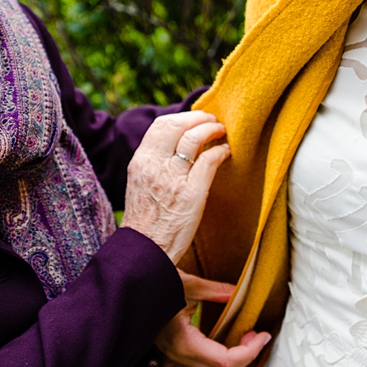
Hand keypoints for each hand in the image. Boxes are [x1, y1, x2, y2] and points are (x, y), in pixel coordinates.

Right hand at [121, 112, 229, 263]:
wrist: (145, 250)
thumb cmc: (145, 220)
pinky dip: (221, 152)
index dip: (182, 117)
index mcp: (141, 161)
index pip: (161, 125)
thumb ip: (155, 163)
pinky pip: (209, 161)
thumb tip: (176, 146)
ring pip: (194, 138)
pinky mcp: (191, 193)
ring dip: (212, 130)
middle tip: (213, 121)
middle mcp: (154, 165)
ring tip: (222, 132)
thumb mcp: (141, 184)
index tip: (195, 119)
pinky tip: (226, 153)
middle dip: (199, 118)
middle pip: (177, 125)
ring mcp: (173, 178)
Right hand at [157, 271, 271, 366]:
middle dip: (243, 359)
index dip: (248, 353)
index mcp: (183, 341)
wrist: (128, 287)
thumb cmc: (154, 283)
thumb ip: (214, 290)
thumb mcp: (186, 284)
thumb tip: (236, 293)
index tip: (262, 336)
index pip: (224, 362)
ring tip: (237, 351)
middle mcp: (175, 356)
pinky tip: (207, 366)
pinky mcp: (163, 357)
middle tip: (253, 337)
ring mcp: (168, 359)